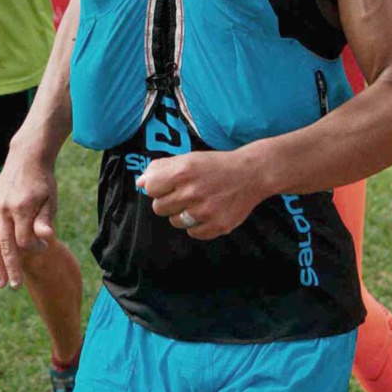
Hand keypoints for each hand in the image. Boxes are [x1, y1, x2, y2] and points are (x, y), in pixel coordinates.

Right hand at [0, 144, 57, 289]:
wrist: (26, 159)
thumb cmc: (43, 182)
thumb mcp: (50, 199)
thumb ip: (46, 220)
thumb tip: (46, 238)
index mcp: (21, 207)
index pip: (24, 240)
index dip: (34, 249)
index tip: (44, 247)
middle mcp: (3, 208)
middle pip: (4, 245)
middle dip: (9, 268)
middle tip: (13, 287)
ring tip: (0, 282)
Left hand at [136, 147, 263, 239]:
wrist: (251, 174)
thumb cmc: (216, 165)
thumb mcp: (189, 159)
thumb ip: (162, 168)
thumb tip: (140, 182)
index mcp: (183, 172)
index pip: (150, 188)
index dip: (157, 187)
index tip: (167, 185)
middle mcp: (192, 192)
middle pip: (159, 208)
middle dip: (168, 201)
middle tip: (185, 193)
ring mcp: (205, 212)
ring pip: (174, 222)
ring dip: (182, 214)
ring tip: (198, 202)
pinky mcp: (217, 226)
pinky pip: (192, 233)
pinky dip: (197, 225)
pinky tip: (208, 212)